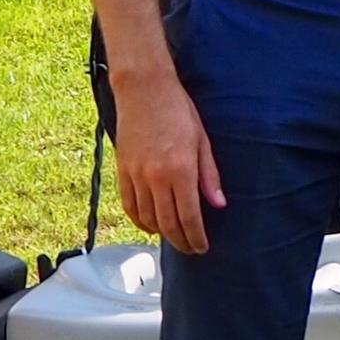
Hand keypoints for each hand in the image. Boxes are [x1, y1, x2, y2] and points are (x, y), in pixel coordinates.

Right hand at [115, 72, 224, 255]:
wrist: (144, 90)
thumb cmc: (178, 111)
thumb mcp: (202, 141)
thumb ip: (209, 176)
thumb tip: (218, 204)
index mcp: (181, 170)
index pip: (189, 216)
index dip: (196, 237)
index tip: (202, 247)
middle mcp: (156, 177)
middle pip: (167, 222)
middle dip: (181, 241)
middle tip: (191, 249)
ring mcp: (136, 175)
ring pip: (146, 217)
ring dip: (161, 233)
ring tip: (174, 238)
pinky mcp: (122, 170)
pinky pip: (129, 205)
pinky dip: (139, 220)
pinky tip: (150, 225)